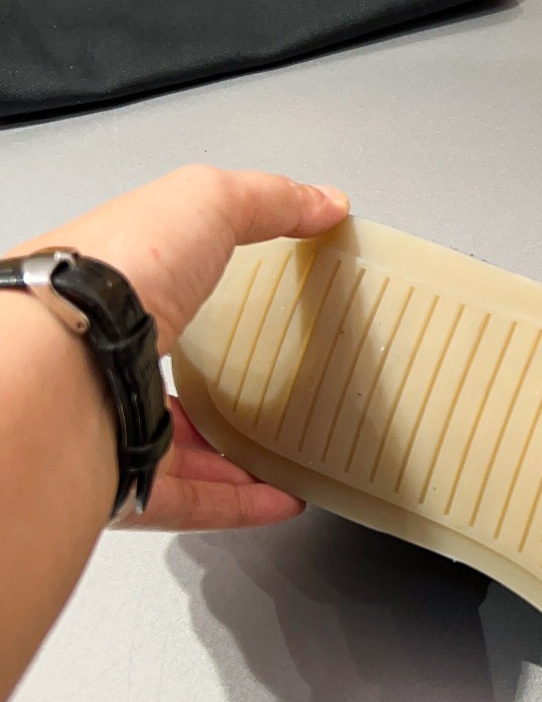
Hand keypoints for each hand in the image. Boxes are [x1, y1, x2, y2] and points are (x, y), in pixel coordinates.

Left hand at [17, 166, 348, 531]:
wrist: (61, 362)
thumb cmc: (108, 278)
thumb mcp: (202, 201)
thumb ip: (265, 199)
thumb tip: (320, 201)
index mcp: (101, 284)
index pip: (145, 283)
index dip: (189, 283)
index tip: (239, 294)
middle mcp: (89, 357)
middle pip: (149, 373)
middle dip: (203, 381)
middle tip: (256, 383)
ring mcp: (100, 422)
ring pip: (165, 445)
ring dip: (225, 452)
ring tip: (277, 450)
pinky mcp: (117, 482)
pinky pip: (185, 499)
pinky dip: (239, 502)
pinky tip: (279, 496)